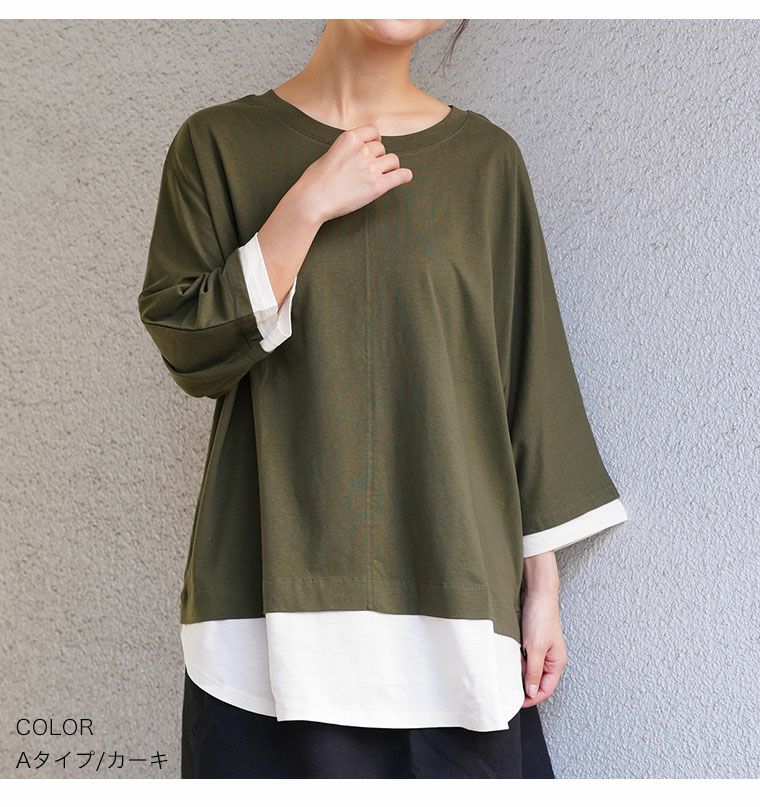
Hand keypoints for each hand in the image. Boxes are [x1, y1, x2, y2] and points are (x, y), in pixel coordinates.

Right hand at [295, 125, 412, 222]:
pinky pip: (401, 176)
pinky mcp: (377, 186)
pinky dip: (404, 176)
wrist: (313, 200)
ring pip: (393, 160)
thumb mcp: (330, 152)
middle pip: (382, 148)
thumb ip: (348, 149)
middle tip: (369, 169)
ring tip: (381, 176)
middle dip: (378, 157)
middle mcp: (362, 150)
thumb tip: (360, 150)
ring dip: (389, 167)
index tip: (373, 148)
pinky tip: (404, 177)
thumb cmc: (315, 180)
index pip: (373, 131)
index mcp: (350, 138)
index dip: (375, 140)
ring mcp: (371, 168)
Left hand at [520, 553, 567, 706]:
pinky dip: (516, 660)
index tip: (515, 702)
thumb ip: (533, 671)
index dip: (531, 697)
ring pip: (529, 669)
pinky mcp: (532, 641)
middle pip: (537, 681)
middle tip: (508, 690)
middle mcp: (550, 658)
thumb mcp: (535, 648)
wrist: (537, 592)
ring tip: (507, 674)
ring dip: (519, 672)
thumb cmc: (541, 617)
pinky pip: (525, 657)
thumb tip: (531, 691)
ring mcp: (541, 649)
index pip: (545, 689)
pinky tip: (508, 659)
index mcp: (557, 662)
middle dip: (524, 686)